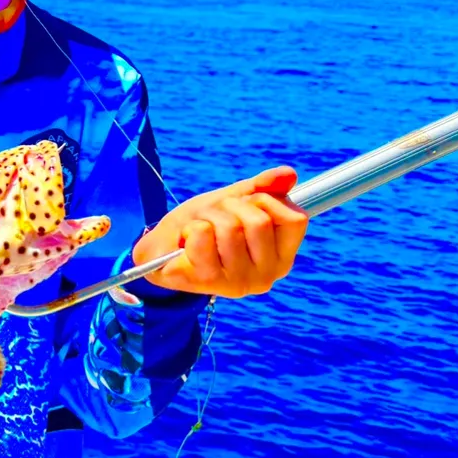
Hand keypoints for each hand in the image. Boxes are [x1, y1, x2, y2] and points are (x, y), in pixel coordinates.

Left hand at [134, 166, 308, 297]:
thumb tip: (289, 174)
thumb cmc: (204, 226)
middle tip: (214, 217)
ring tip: (198, 229)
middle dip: (230, 206)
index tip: (245, 205)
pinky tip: (187, 242)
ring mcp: (240, 282)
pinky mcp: (210, 283)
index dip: (266, 200)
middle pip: (258, 220)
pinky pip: (203, 235)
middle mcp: (267, 275)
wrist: (162, 252)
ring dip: (207, 216)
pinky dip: (191, 228)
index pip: (295, 219)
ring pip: (230, 227)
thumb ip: (262, 188)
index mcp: (281, 257)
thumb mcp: (234, 202)